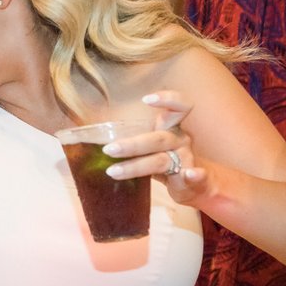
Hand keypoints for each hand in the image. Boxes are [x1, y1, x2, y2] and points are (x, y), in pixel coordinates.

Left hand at [97, 92, 212, 206]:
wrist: (196, 186)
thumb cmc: (166, 161)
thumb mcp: (151, 147)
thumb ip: (131, 139)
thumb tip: (88, 136)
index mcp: (171, 128)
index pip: (178, 106)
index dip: (167, 99)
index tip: (146, 99)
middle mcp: (180, 140)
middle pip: (157, 138)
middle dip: (131, 145)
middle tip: (108, 150)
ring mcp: (187, 159)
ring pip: (162, 160)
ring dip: (136, 166)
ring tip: (112, 172)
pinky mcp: (194, 179)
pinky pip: (197, 175)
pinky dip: (195, 175)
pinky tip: (189, 175)